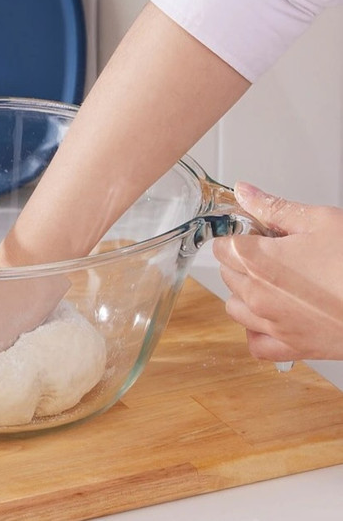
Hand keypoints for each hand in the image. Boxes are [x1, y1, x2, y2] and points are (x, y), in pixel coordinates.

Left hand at [212, 181, 342, 361]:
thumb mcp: (319, 221)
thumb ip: (273, 207)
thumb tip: (244, 192)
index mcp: (256, 261)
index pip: (220, 245)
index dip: (237, 235)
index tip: (254, 233)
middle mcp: (256, 295)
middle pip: (227, 274)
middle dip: (243, 260)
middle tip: (276, 253)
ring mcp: (271, 324)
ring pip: (234, 307)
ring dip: (246, 293)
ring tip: (275, 281)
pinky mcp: (292, 348)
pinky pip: (256, 343)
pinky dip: (258, 331)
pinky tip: (274, 316)